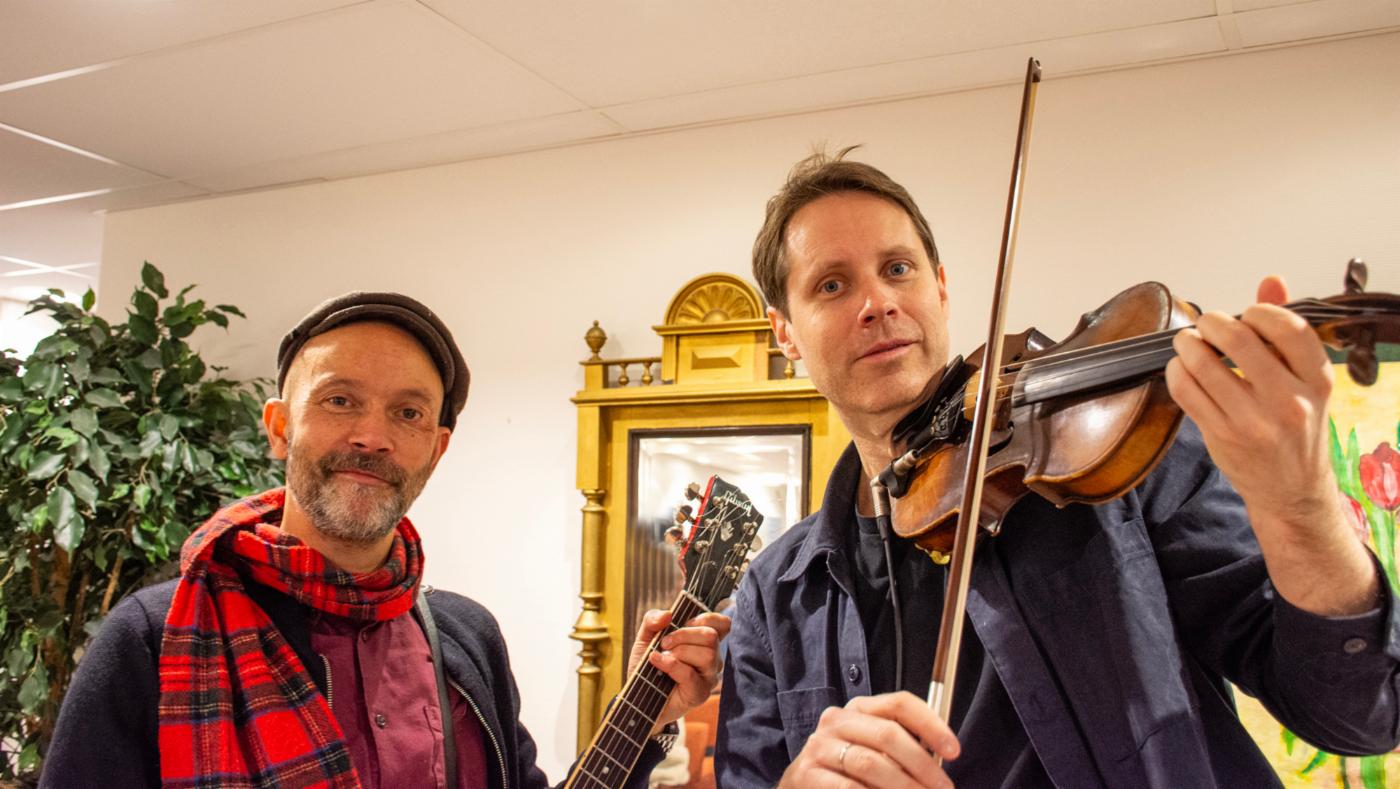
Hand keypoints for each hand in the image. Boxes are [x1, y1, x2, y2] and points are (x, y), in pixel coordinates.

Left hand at [627, 609, 729, 734]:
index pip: (723, 624)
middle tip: (664, 643)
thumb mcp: (645, 636)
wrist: (636, 695)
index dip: (707, 618)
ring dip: (678, 652)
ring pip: (706, 654)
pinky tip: (657, 662)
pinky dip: (670, 665)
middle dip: (683, 635)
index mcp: (704, 642)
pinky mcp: (699, 694)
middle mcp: (712, 658)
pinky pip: (690, 674)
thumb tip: (668, 614)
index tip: (685, 622)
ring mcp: (708, 677)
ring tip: (662, 656)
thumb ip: (652, 619)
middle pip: (711, 636)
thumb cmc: (647, 666)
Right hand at [778, 692, 959, 788]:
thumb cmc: (847, 769)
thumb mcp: (872, 748)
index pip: (900, 704)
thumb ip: (901, 748)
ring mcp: (820, 747)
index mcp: (859, 708)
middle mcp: (837, 721)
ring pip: (870, 763)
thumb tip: (942, 761)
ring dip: (903, 786)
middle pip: (887, 734)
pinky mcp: (807, 775)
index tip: (953, 751)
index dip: (931, 724)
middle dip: (922, 765)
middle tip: (943, 788)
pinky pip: (848, 788)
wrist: (801, 786)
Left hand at [1165, 275, 1378, 613]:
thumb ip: (1285, 331)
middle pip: (1239, 341)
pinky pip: (1187, 392)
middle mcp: (1289, 401)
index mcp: (1317, 380)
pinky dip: (1176, 372)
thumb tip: (1271, 281)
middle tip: (1206, 324)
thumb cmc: (1296, 427)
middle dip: (1213, 323)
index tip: (1245, 313)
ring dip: (1188, 345)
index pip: (1289, 328)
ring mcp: (1254, 422)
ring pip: (1205, 366)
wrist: (1292, 488)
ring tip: (1187, 342)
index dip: (1259, 311)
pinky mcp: (1222, 436)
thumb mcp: (1304, 380)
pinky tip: (1180, 367)